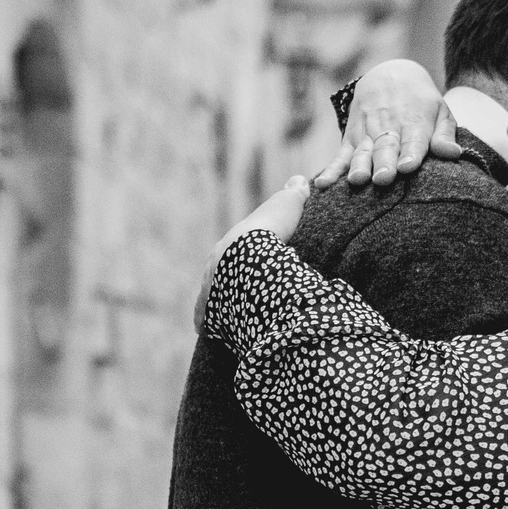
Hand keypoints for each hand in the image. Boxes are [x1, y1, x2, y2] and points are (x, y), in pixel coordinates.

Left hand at [196, 178, 310, 331]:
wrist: (249, 260)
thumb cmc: (269, 235)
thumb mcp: (285, 209)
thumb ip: (292, 196)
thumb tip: (300, 179)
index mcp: (227, 246)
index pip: (233, 251)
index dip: (243, 255)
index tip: (252, 260)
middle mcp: (213, 269)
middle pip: (219, 275)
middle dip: (227, 280)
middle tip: (242, 288)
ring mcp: (210, 293)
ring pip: (212, 298)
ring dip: (220, 303)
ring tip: (231, 313)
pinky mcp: (212, 315)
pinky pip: (207, 321)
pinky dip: (208, 324)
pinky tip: (209, 329)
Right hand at [313, 60, 462, 188]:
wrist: (390, 75)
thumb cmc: (422, 103)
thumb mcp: (440, 111)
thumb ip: (444, 135)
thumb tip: (454, 154)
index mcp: (415, 122)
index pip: (413, 140)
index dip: (410, 153)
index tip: (407, 167)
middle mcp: (389, 127)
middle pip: (385, 147)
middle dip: (383, 163)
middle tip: (383, 179)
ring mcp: (367, 133)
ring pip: (362, 151)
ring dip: (359, 166)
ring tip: (357, 180)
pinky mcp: (351, 138)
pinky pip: (340, 156)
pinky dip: (331, 170)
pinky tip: (323, 184)